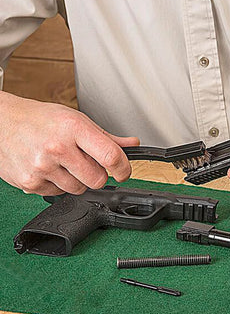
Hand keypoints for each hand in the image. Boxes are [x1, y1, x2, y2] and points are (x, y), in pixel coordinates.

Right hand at [0, 91, 138, 195]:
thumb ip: (106, 136)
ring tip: (63, 163)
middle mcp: (57, 147)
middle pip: (97, 180)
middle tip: (86, 163)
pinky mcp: (30, 183)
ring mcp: (42, 167)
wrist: (0, 122)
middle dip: (97, 174)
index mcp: (73, 128)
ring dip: (77, 180)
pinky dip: (58, 185)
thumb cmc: (39, 119)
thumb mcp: (76, 120)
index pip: (111, 156)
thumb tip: (132, 144)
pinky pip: (58, 194)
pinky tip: (49, 168)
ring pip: (79, 190)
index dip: (123, 168)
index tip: (123, 172)